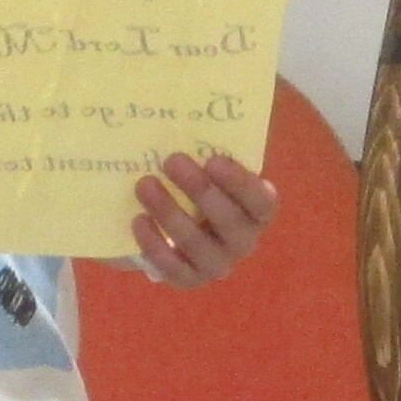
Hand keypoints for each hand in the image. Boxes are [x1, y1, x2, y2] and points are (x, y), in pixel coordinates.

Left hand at [129, 149, 277, 287]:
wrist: (174, 229)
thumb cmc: (196, 190)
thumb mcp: (208, 173)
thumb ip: (208, 158)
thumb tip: (187, 121)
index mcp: (257, 213)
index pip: (261, 202)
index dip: (240, 183)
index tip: (214, 159)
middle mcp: (243, 242)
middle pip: (228, 220)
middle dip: (199, 189)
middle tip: (171, 160)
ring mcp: (217, 265)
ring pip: (195, 243)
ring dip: (169, 211)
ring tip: (144, 184)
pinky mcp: (189, 280)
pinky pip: (172, 267)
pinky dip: (154, 244)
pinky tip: (138, 220)